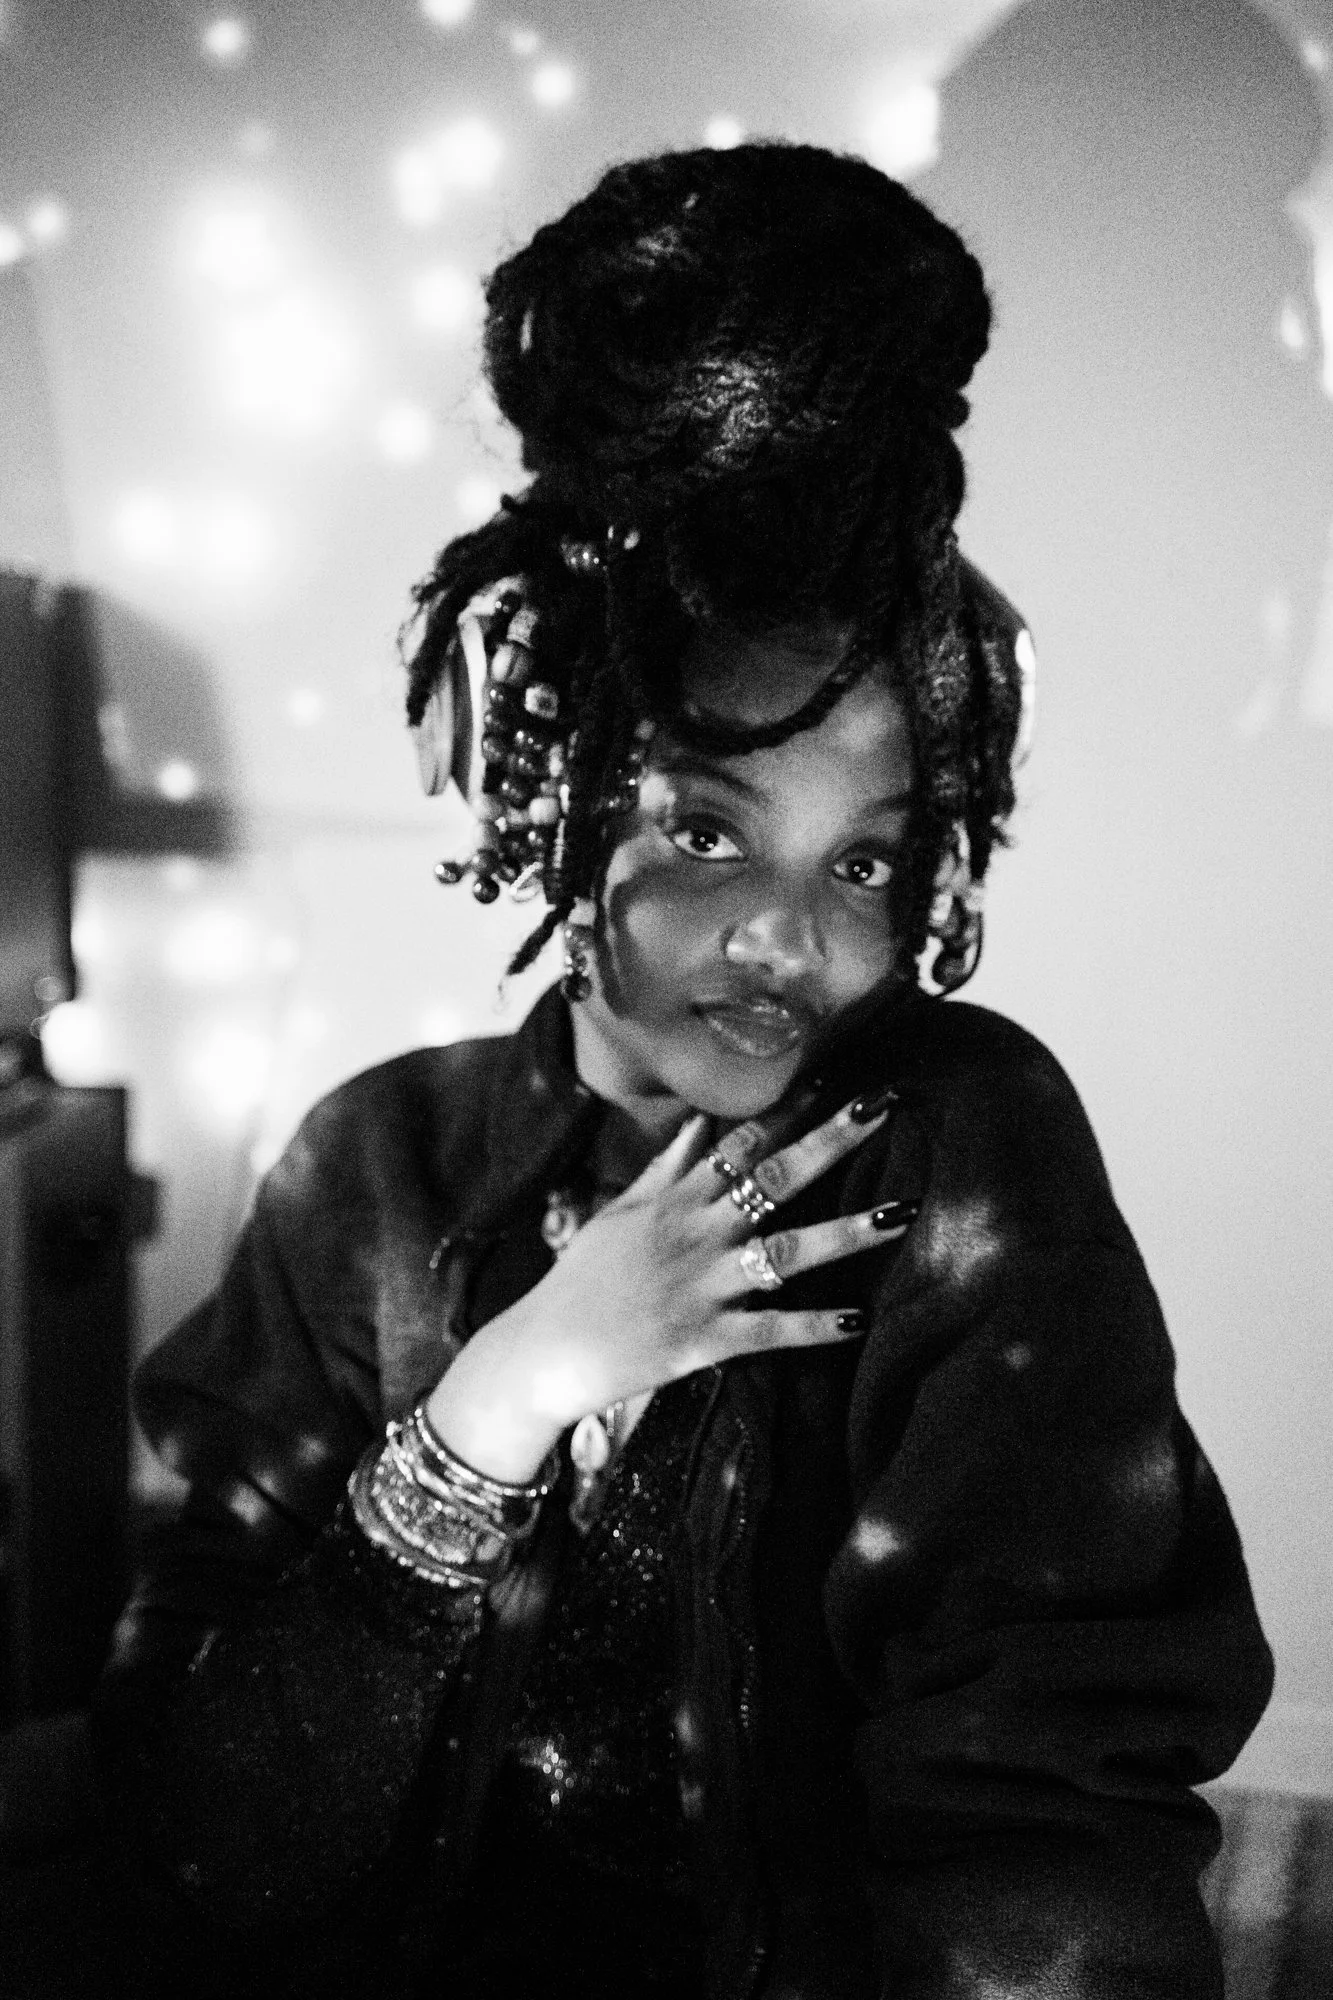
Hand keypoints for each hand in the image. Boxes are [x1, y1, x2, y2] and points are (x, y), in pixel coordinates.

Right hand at [426, 1087, 911, 1480]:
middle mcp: (694, 1233)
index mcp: (675, 1200)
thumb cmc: (582, 1280)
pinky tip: (860, 1320)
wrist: (542, 1352)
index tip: (833, 1075)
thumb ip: (666, 1169)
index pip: (740, 1141)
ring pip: (787, 1252)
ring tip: (902, 1214)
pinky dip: (814, 1326)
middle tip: (884, 1107)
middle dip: (831, 1142)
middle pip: (775, 1178)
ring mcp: (701, 1286)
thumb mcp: (619, 1213)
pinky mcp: (703, 1340)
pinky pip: (770, 1331)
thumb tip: (700, 1125)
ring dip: (847, 1233)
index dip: (789, 1107)